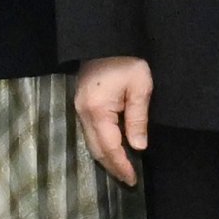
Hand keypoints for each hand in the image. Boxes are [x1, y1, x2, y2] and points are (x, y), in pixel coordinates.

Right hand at [74, 56, 152, 188]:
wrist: (106, 38)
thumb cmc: (127, 60)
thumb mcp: (140, 87)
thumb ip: (138, 118)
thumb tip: (138, 147)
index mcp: (97, 110)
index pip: (109, 147)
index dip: (121, 165)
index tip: (133, 179)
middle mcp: (83, 112)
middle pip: (96, 149)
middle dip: (112, 167)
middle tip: (128, 180)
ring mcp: (79, 108)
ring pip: (90, 142)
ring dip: (105, 158)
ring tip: (122, 169)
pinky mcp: (81, 104)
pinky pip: (89, 133)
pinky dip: (101, 145)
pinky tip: (112, 150)